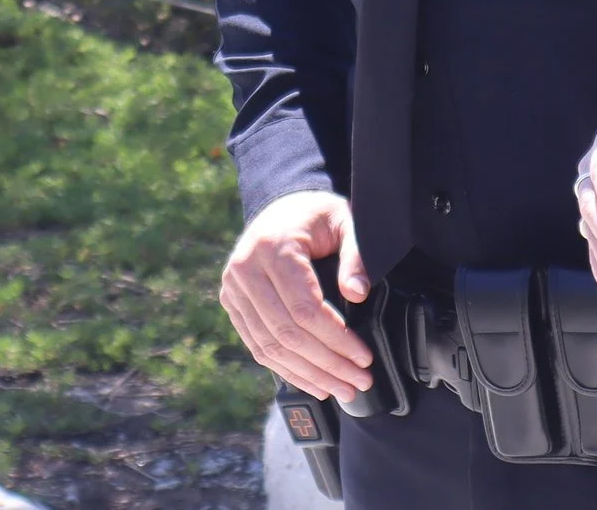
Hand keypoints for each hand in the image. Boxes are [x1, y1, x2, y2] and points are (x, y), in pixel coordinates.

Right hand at [218, 191, 375, 403]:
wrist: (280, 207)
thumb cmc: (316, 216)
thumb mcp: (345, 221)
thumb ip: (355, 254)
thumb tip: (358, 293)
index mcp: (272, 247)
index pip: (304, 308)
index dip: (336, 339)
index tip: (364, 358)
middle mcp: (245, 269)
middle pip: (287, 333)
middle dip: (326, 364)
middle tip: (358, 381)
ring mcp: (233, 288)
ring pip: (270, 346)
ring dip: (308, 374)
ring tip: (342, 389)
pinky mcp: (231, 302)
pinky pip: (257, 345)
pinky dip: (286, 369)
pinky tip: (314, 382)